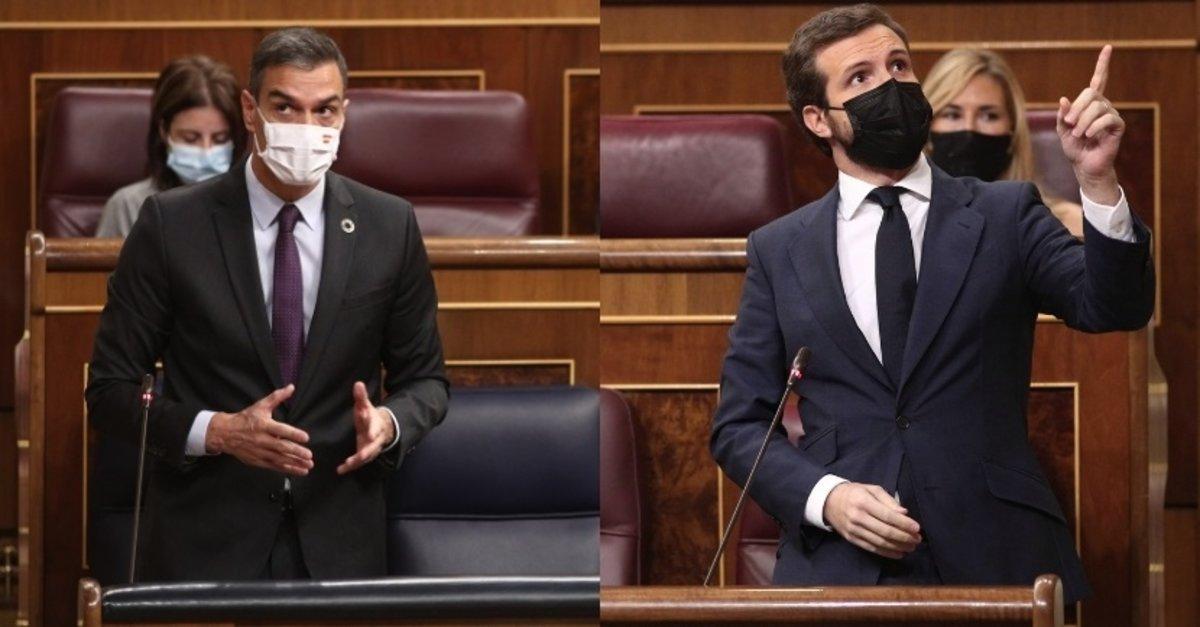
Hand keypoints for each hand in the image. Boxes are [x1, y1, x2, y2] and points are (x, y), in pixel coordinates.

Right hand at [206, 384, 312, 474]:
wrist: (225, 433)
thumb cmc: (245, 419)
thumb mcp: (260, 406)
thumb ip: (277, 397)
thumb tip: (291, 387)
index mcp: (263, 425)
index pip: (281, 430)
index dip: (293, 434)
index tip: (306, 438)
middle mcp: (262, 440)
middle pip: (281, 447)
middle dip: (296, 452)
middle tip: (309, 456)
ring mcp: (259, 452)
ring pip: (279, 459)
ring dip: (295, 463)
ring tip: (308, 465)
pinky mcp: (257, 461)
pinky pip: (274, 466)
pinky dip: (287, 469)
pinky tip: (298, 470)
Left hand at [337, 381, 396, 474]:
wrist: (383, 429)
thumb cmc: (369, 416)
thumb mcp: (365, 406)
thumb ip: (361, 397)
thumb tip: (357, 383)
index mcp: (375, 424)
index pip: (374, 426)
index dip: (372, 430)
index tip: (368, 434)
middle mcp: (375, 438)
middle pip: (373, 446)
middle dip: (367, 451)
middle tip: (360, 455)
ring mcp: (371, 448)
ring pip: (366, 457)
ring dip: (357, 461)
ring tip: (348, 464)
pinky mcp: (365, 455)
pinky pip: (358, 463)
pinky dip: (350, 467)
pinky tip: (340, 470)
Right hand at [823, 482, 921, 558]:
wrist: (828, 501)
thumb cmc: (854, 493)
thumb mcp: (871, 489)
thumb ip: (888, 500)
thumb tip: (904, 514)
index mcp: (864, 502)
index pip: (888, 516)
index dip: (904, 524)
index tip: (917, 528)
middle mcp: (858, 517)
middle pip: (885, 531)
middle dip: (904, 537)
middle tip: (917, 539)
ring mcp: (854, 530)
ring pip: (880, 542)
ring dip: (898, 547)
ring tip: (911, 547)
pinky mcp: (851, 539)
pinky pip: (871, 548)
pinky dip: (886, 553)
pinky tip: (898, 553)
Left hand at [1057, 44, 1123, 203]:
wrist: (1084, 166)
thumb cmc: (1074, 148)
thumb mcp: (1062, 131)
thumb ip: (1063, 115)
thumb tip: (1064, 99)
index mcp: (1090, 104)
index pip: (1098, 80)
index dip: (1103, 64)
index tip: (1108, 47)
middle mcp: (1103, 106)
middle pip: (1091, 93)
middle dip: (1077, 108)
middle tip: (1069, 124)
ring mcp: (1112, 115)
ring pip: (1097, 107)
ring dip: (1083, 122)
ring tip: (1078, 135)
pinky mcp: (1118, 126)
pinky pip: (1107, 119)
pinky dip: (1093, 127)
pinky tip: (1088, 136)